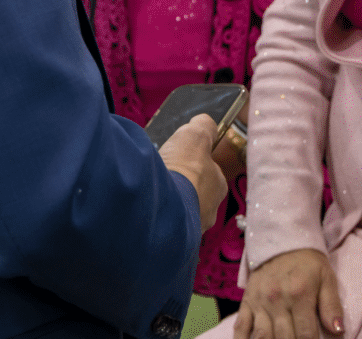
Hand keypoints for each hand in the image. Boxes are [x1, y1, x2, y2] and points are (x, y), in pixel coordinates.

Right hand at [158, 114, 230, 231]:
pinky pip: (162, 223)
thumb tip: (206, 121)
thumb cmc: (183, 171)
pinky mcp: (170, 240)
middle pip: (193, 192)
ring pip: (177, 210)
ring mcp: (189, 228)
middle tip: (160, 172)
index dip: (194, 162)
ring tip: (148, 188)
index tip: (178, 155)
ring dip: (165, 199)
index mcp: (218, 186)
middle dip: (179, 183)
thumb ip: (204, 125)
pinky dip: (153, 213)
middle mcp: (208, 210)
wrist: (162, 208)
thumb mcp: (195, 135)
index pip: (210, 172)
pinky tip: (143, 205)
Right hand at [230, 249, 343, 338]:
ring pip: (262, 336)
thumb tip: (338, 331)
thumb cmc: (308, 263)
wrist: (281, 241)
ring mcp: (259, 302)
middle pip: (284, 338)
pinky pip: (241, 326)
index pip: (306, 334)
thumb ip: (332, 305)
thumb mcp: (326, 278)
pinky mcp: (246, 302)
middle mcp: (276, 300)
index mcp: (299, 294)